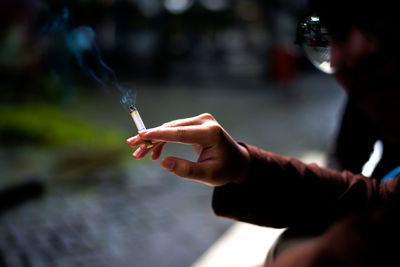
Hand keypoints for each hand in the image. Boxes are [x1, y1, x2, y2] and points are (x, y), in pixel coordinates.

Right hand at [126, 113, 249, 185]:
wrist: (236, 162)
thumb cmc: (224, 170)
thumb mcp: (207, 176)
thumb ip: (186, 170)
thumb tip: (163, 163)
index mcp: (210, 133)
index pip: (179, 133)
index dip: (158, 134)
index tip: (140, 135)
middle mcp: (204, 122)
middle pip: (171, 128)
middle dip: (150, 138)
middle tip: (132, 146)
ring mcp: (200, 121)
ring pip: (170, 129)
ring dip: (154, 141)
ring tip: (138, 154)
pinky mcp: (195, 124)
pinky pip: (175, 131)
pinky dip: (163, 141)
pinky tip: (154, 154)